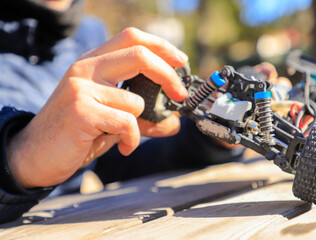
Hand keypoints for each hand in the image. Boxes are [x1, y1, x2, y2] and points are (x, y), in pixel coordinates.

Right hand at [6, 27, 187, 187]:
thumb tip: (174, 122)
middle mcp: (86, 69)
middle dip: (168, 74)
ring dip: (140, 125)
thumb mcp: (112, 120)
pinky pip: (127, 122)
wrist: (35, 155)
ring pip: (136, 100)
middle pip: (139, 54)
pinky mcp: (81, 111)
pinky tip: (124, 148)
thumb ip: (142, 118)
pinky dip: (133, 139)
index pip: (132, 38)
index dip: (161, 46)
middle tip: (181, 94)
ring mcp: (81, 88)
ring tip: (127, 137)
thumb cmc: (76, 134)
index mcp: (93, 63)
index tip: (181, 62)